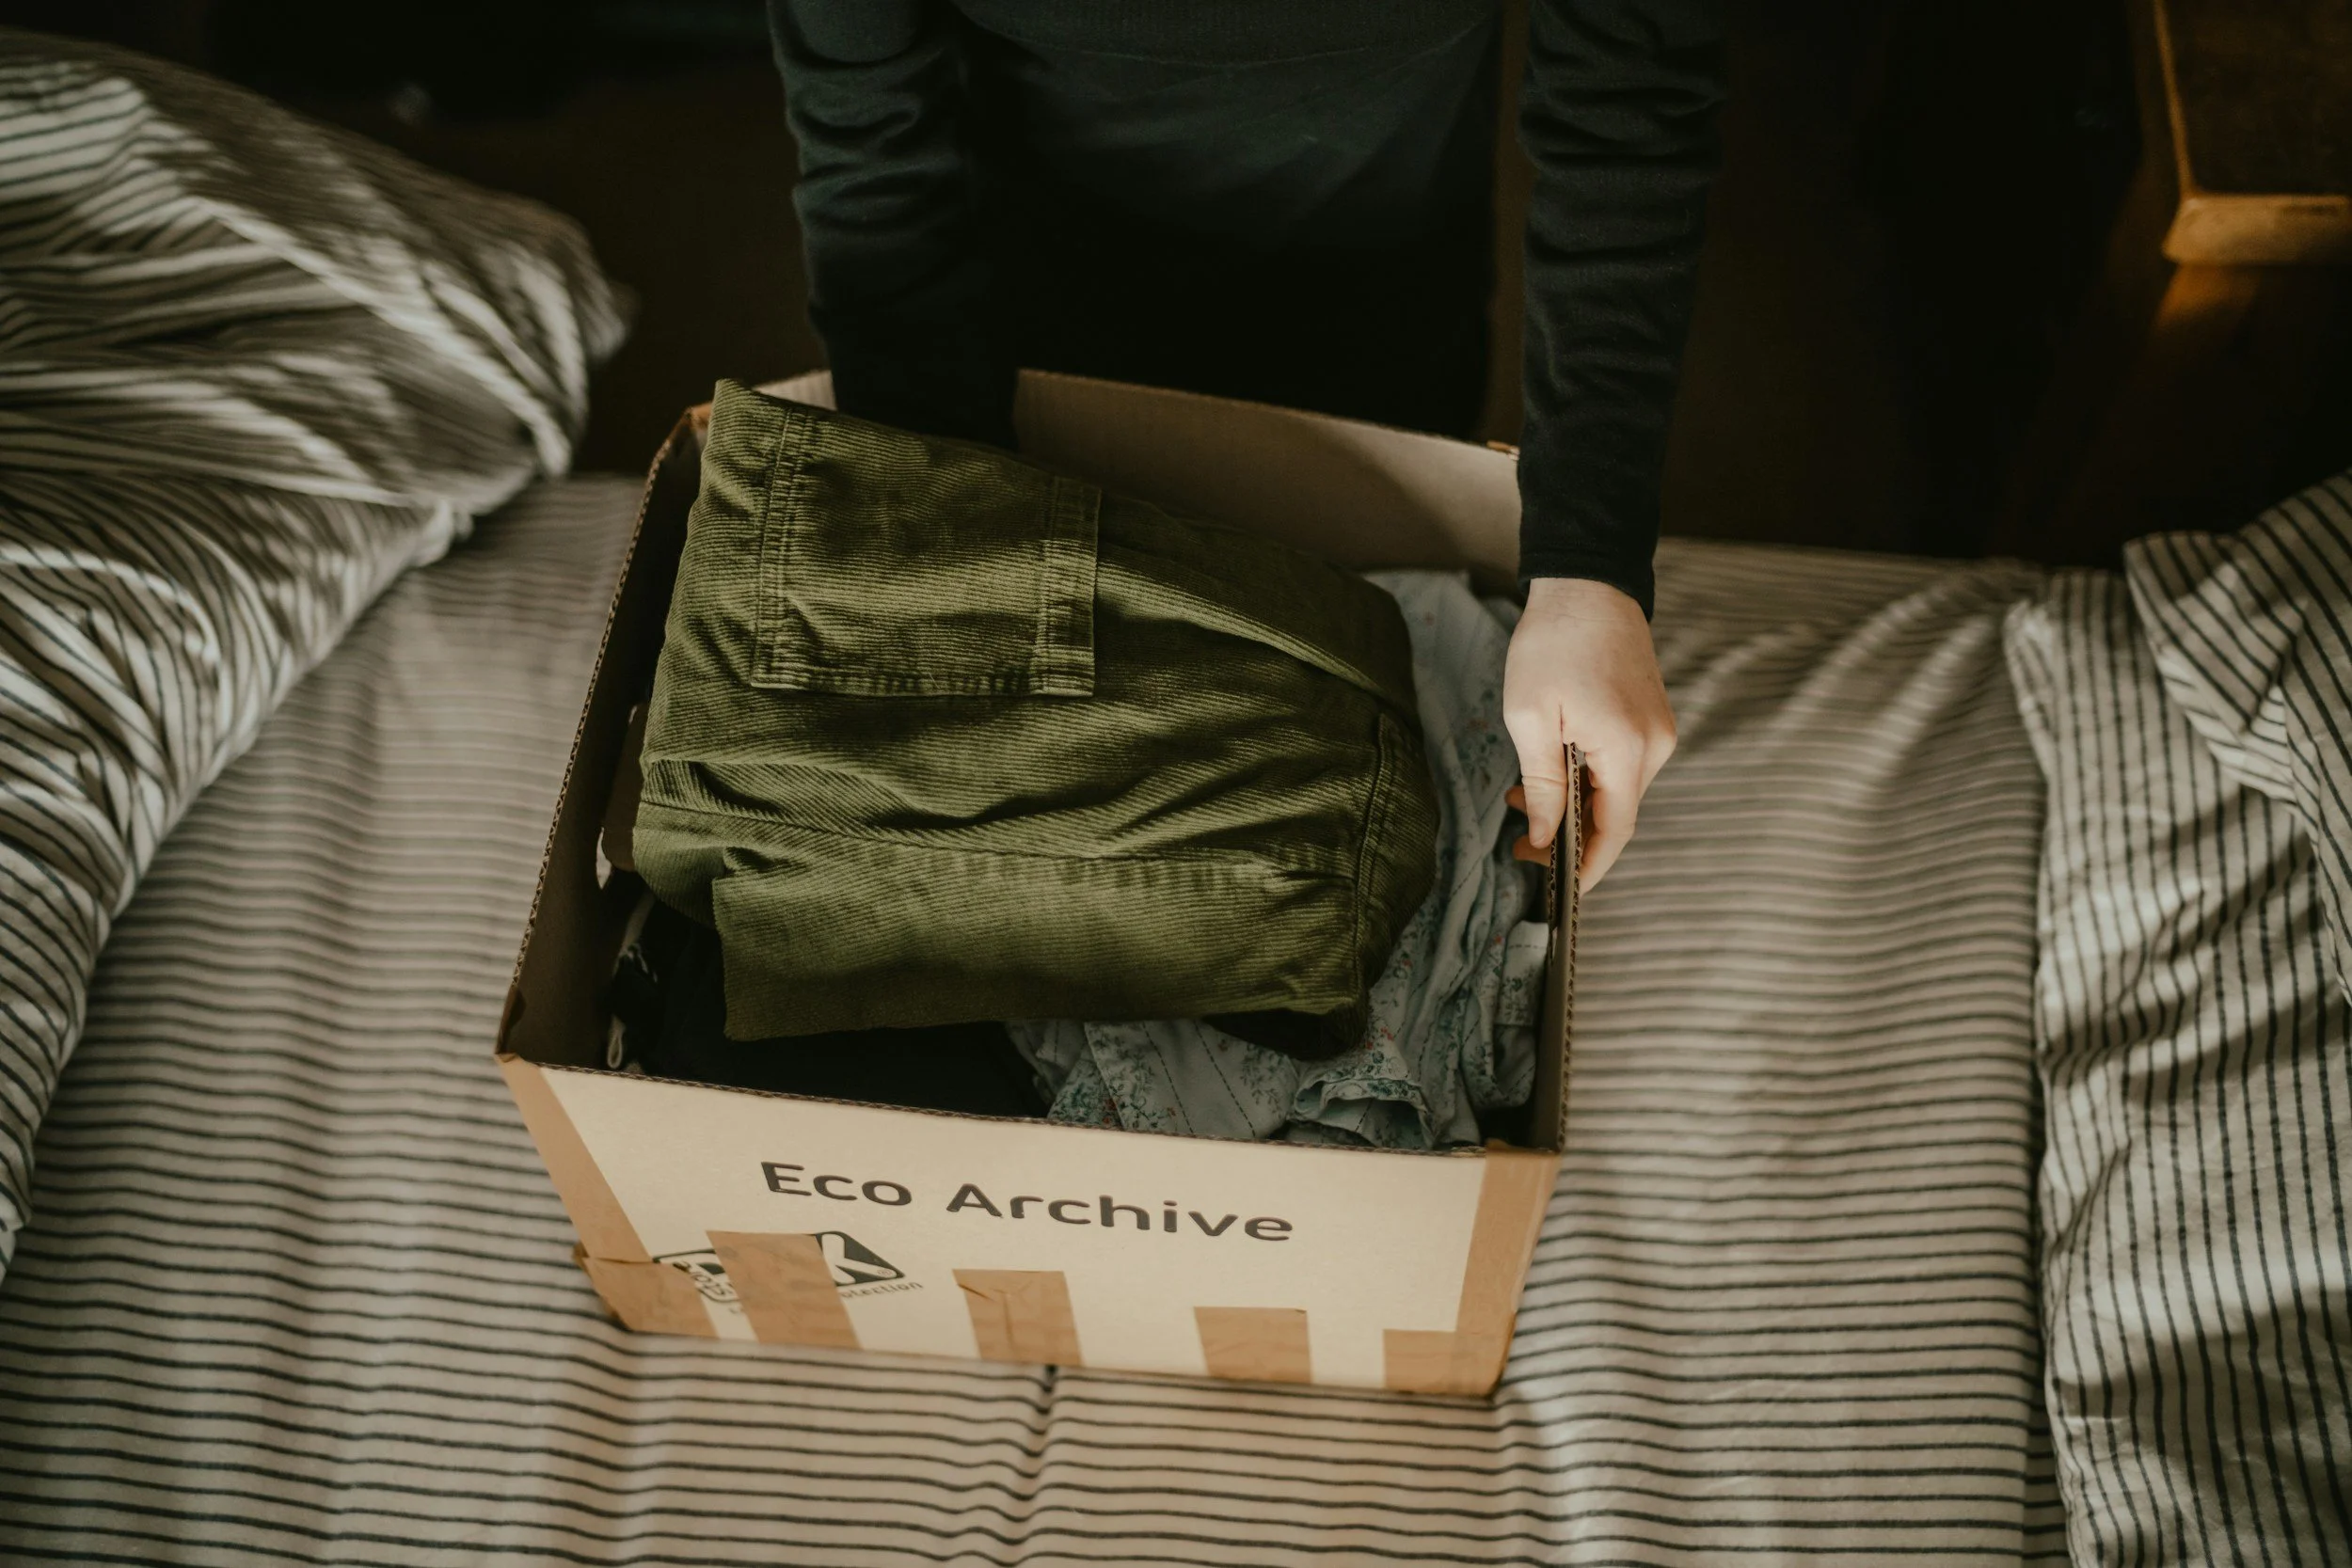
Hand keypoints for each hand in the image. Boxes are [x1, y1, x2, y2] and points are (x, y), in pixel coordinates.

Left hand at [1502, 577, 1675, 890]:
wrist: (1588, 582)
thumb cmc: (1553, 643)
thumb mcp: (1531, 717)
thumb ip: (1542, 785)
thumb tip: (1544, 837)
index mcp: (1628, 751)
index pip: (1615, 833)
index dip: (1587, 869)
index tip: (1555, 890)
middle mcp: (1655, 747)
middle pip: (1616, 816)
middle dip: (1568, 836)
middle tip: (1516, 837)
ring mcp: (1657, 732)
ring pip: (1616, 792)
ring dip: (1573, 804)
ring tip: (1520, 795)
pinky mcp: (1651, 718)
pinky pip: (1620, 766)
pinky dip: (1586, 778)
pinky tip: (1549, 768)